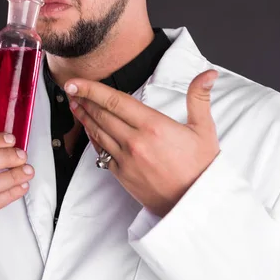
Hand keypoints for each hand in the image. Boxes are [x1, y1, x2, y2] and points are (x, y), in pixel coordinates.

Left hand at [65, 70, 219, 216]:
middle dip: (83, 99)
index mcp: (153, 126)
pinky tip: (88, 129)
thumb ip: (199, 97)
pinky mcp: (122, 175)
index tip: (76, 82)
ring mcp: (126, 160)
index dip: (91, 89)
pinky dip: (92, 138)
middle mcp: (135, 142)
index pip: (114, 101)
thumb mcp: (204, 129)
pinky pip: (101, 152)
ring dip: (83, 116)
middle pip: (101, 114)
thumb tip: (208, 74)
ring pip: (98, 132)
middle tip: (71, 88)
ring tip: (75, 104)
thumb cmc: (200, 167)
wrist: (195, 204)